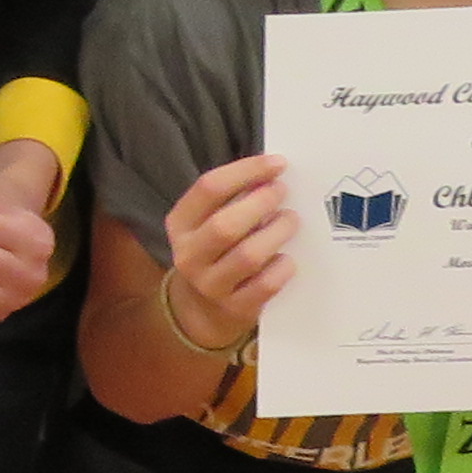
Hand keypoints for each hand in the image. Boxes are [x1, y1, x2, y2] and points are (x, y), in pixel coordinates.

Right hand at [157, 151, 295, 354]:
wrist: (201, 309)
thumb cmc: (216, 251)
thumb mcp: (207, 223)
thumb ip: (232, 199)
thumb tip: (273, 172)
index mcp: (180, 224)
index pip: (209, 188)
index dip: (246, 171)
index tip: (277, 163)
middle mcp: (189, 255)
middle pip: (225, 225)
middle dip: (261, 203)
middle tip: (283, 192)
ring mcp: (211, 285)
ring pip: (248, 256)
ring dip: (277, 232)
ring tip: (291, 220)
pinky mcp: (236, 308)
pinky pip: (265, 285)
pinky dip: (282, 268)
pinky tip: (288, 258)